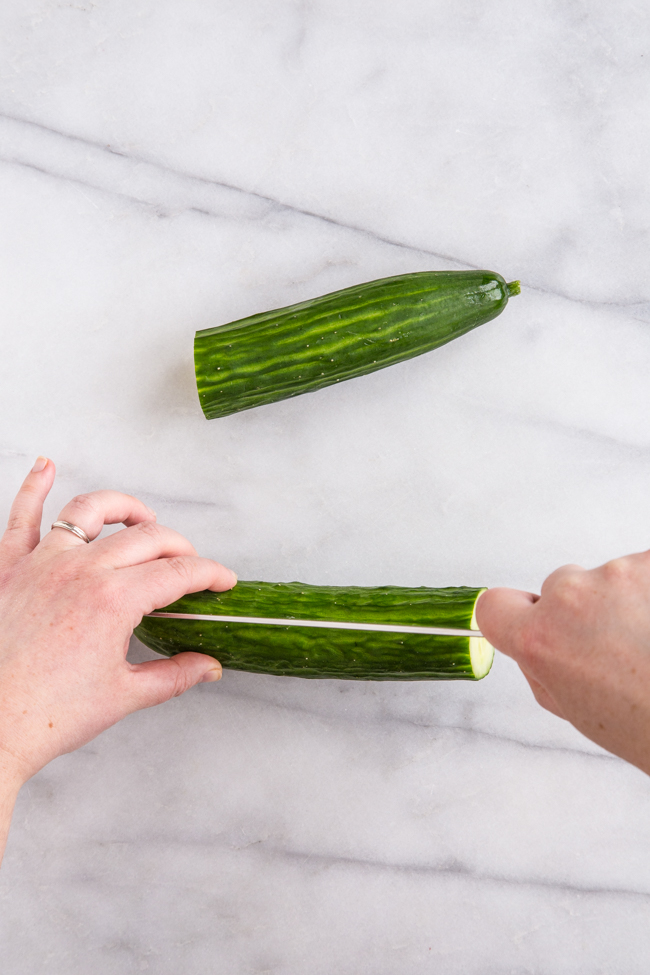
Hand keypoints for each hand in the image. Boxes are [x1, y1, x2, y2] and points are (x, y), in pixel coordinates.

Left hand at [0, 458, 235, 856]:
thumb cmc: (45, 716)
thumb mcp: (124, 696)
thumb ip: (174, 676)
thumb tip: (207, 667)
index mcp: (114, 600)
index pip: (178, 573)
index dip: (209, 574)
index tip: (221, 580)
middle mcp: (80, 571)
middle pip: (146, 538)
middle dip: (179, 547)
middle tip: (190, 565)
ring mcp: (42, 564)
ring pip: (89, 511)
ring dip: (122, 507)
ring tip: (141, 516)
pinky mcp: (8, 569)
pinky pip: (21, 517)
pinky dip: (33, 488)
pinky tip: (45, 466)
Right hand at [476, 555, 649, 773]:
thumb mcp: (579, 713)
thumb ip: (546, 670)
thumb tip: (542, 647)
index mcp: (542, 640)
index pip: (494, 605)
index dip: (514, 616)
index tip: (528, 622)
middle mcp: (574, 596)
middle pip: (563, 588)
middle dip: (587, 612)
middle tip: (623, 649)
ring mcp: (622, 573)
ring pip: (612, 580)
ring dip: (630, 602)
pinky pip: (647, 569)